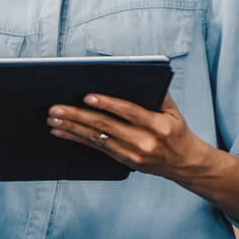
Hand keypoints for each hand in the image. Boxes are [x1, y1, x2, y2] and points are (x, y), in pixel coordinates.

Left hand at [47, 94, 212, 179]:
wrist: (185, 163)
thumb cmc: (177, 131)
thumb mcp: (173, 111)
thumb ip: (157, 94)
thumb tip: (136, 75)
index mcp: (158, 125)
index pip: (128, 112)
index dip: (107, 104)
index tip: (87, 97)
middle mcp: (144, 141)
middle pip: (105, 126)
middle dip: (78, 116)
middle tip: (56, 109)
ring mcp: (133, 154)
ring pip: (96, 139)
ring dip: (71, 128)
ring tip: (53, 119)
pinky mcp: (124, 161)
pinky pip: (96, 148)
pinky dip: (76, 138)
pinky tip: (61, 131)